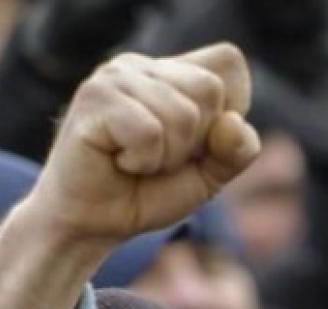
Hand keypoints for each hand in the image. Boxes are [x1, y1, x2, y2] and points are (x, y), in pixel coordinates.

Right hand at [21, 43, 259, 247]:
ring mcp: (115, 76)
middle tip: (156, 159)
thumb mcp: (208, 176)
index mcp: (172, 70)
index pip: (229, 64)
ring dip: (166, 158)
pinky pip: (150, 133)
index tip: (190, 144)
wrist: (90, 226)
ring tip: (135, 162)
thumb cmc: (144, 194)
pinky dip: (142, 161)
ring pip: (182, 115)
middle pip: (210, 90)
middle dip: (194, 142)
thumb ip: (237, 151)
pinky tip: (117, 162)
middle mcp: (143, 64)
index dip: (227, 113)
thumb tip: (232, 124)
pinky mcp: (94, 99)